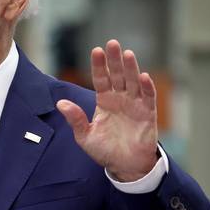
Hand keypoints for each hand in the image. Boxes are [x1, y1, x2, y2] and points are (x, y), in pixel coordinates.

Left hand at [56, 39, 158, 181]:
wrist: (124, 166)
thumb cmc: (105, 151)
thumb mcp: (85, 136)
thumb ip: (75, 119)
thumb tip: (61, 103)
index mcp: (104, 101)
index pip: (101, 79)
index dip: (99, 65)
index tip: (96, 50)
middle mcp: (120, 99)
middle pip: (118, 75)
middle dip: (115, 60)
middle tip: (112, 43)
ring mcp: (135, 105)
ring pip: (133, 82)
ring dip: (131, 68)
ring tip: (127, 53)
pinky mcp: (148, 114)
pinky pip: (148, 98)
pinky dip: (146, 87)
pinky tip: (143, 76)